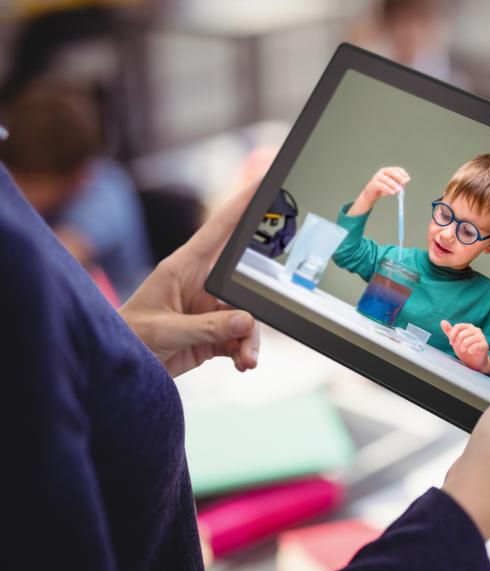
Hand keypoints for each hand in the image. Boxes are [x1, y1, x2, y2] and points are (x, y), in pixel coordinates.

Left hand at [120, 183, 260, 377]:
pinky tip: (242, 364)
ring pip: (248, 316)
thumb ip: (208, 326)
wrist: (119, 369)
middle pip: (246, 279)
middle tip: (273, 308)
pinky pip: (242, 338)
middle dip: (262, 299)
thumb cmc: (128, 337)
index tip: (267, 184)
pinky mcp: (214, 333)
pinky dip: (245, 352)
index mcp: (184, 267)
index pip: (220, 228)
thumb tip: (247, 321)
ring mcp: (210, 309)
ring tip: (248, 358)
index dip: (244, 204)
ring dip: (252, 339)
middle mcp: (202, 284)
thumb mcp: (165, 330)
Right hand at [347, 166, 409, 215]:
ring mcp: (377, 177)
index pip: (397, 169)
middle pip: (391, 172)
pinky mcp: (373, 183)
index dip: (403, 173)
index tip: (408, 179)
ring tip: (399, 190)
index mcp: (388, 170)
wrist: (371, 194)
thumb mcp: (392, 186)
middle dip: (399, 177)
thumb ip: (398, 184)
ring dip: (394, 184)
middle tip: (404, 182)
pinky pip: (381, 185)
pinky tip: (393, 193)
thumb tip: (403, 185)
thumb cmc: (383, 189)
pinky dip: (388, 189)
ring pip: (386, 179)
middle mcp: (382, 172)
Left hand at [440, 320, 489, 374]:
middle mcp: (476, 330)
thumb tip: (442, 321)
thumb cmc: (465, 349)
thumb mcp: (455, 340)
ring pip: (467, 341)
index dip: (452, 335)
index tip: (451, 343)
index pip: (458, 326)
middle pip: (461, 334)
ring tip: (463, 350)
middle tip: (459, 348)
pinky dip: (470, 350)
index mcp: (469, 327)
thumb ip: (449, 331)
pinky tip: (470, 352)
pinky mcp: (485, 345)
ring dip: (462, 348)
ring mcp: (481, 337)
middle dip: (457, 343)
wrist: (475, 361)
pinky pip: (475, 346)